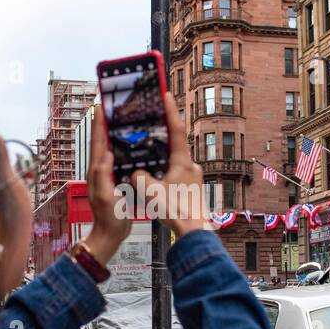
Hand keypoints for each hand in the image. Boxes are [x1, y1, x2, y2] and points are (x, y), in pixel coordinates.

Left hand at [84, 103, 132, 265]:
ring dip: (112, 133)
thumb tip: (105, 153)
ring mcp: (107, 175)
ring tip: (119, 119)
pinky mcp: (116, 181)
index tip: (100, 106)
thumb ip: (103, 175)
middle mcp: (100, 170)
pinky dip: (121, 148)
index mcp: (97, 171)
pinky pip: (118, 159)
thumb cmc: (108, 219)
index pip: (97, 142)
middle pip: (101, 141)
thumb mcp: (106, 197)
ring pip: (109, 148)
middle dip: (104, 123)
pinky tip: (129, 145)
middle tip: (110, 106)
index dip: (98, 123)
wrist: (110, 235)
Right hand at [131, 100, 206, 238]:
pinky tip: (155, 182)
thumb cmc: (175, 211)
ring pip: (174, 163)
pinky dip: (165, 175)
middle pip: (175, 146)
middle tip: (152, 127)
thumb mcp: (149, 191)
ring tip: (149, 160)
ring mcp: (193, 178)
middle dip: (163, 137)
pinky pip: (175, 176)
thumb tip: (136, 173)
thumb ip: (139, 177)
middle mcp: (191, 166)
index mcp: (183, 162)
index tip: (166, 95)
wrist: (193, 233)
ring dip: (162, 160)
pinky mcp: (191, 190)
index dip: (170, 111)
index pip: (176, 130)